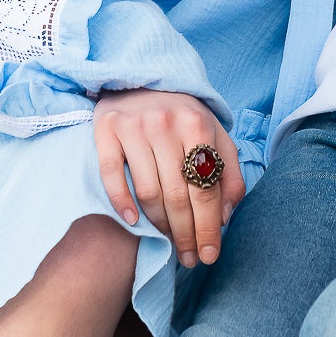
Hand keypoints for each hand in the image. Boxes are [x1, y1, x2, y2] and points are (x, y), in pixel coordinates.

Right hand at [93, 90, 246, 268]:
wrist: (142, 78)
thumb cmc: (183, 116)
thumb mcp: (215, 135)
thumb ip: (228, 173)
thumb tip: (224, 216)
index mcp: (198, 125)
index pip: (205, 189)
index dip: (208, 227)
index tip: (209, 255)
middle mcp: (166, 124)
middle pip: (178, 196)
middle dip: (186, 235)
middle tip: (189, 259)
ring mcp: (134, 126)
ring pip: (148, 191)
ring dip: (159, 225)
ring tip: (168, 242)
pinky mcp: (107, 129)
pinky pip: (111, 175)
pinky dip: (122, 203)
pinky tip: (133, 222)